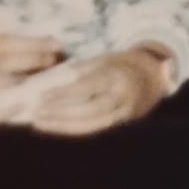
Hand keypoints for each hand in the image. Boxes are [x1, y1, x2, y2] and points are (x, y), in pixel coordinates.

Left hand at [30, 48, 171, 136]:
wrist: (152, 76)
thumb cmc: (120, 64)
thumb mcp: (103, 60)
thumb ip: (80, 71)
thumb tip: (50, 81)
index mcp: (115, 77)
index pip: (85, 88)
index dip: (62, 94)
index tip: (42, 96)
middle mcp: (121, 97)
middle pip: (88, 111)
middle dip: (60, 113)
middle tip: (37, 113)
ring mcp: (122, 113)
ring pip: (90, 125)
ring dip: (63, 126)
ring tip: (40, 122)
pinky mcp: (120, 123)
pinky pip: (94, 129)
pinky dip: (73, 128)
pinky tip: (55, 126)